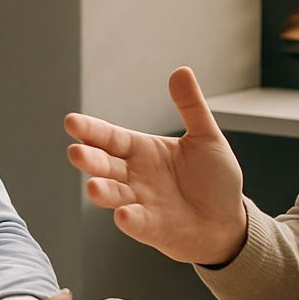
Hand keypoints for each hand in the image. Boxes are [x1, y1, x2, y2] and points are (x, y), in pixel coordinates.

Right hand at [64, 66, 246, 265]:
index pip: (110, 137)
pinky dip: (129, 219)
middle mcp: (134, 176)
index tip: (71, 122)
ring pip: (114, 195)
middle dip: (89, 159)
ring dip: (102, 191)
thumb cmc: (214, 180)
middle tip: (76, 152)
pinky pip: (136, 223)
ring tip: (93, 186)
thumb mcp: (206, 137)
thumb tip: (181, 71)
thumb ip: (191, 107)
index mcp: (142, 150)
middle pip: (104, 165)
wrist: (227, 221)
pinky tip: (123, 214)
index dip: (91, 130)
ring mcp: (140, 203)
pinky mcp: (151, 228)